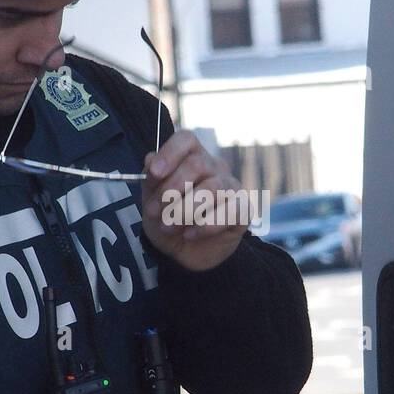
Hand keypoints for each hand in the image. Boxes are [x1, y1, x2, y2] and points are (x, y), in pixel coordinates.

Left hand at [141, 130, 248, 271]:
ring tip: (169, 227)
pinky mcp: (243, 210)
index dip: (170, 152)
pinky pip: (229, 211)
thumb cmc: (168, 220)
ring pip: (212, 189)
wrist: (184, 254)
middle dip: (171, 190)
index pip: (187, 139)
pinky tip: (190, 234)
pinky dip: (205, 226)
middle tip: (156, 212)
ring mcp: (231, 188)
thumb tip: (151, 159)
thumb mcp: (151, 201)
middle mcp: (215, 168)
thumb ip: (150, 179)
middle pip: (197, 164)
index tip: (154, 173)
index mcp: (191, 158)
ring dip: (185, 211)